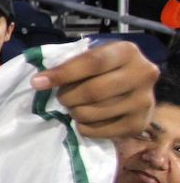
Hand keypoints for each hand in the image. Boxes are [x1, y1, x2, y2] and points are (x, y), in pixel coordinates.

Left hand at [30, 40, 157, 138]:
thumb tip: (39, 81)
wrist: (136, 88)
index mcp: (127, 51)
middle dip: (67, 97)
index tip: (38, 82)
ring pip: (93, 113)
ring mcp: (144, 101)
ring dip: (74, 112)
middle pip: (93, 91)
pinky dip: (84, 127)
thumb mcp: (94, 57)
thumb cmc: (106, 70)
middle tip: (61, 98)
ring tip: (75, 107)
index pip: (92, 63)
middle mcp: (142, 74)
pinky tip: (87, 119)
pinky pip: (98, 131)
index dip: (62, 74)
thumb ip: (72, 65)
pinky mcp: (139, 124)